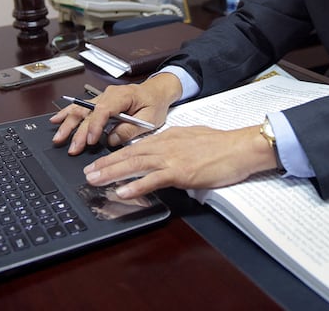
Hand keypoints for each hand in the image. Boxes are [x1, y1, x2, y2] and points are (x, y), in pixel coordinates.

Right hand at [49, 73, 181, 153]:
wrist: (156, 91)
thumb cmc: (154, 103)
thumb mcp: (150, 119)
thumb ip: (130, 129)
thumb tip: (111, 139)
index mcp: (123, 96)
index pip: (104, 110)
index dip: (95, 125)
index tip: (91, 141)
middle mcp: (109, 95)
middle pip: (88, 112)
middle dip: (78, 131)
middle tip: (72, 148)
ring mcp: (101, 97)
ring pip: (81, 109)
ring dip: (68, 124)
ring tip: (58, 137)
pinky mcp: (98, 102)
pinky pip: (80, 107)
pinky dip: (67, 114)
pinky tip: (56, 120)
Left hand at [82, 124, 277, 199]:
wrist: (240, 147)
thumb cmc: (222, 145)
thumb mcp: (193, 139)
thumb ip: (176, 146)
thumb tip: (166, 156)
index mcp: (169, 137)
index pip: (136, 146)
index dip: (116, 154)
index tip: (101, 161)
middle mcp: (166, 145)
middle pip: (129, 154)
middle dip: (106, 164)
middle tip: (87, 172)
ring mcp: (172, 158)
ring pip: (135, 164)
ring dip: (112, 173)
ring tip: (94, 180)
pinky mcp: (180, 172)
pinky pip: (153, 179)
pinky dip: (135, 185)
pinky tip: (122, 191)